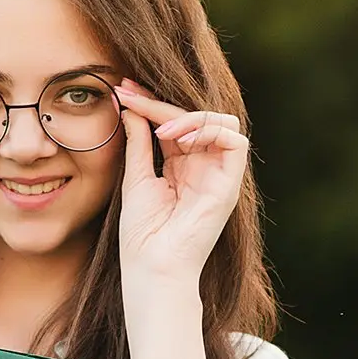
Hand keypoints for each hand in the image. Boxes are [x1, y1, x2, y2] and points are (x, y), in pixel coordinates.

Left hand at [113, 79, 249, 289]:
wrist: (152, 267)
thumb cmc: (142, 234)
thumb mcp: (136, 178)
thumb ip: (137, 142)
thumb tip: (130, 107)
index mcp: (181, 165)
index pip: (173, 122)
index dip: (149, 103)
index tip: (122, 90)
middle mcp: (203, 166)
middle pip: (195, 117)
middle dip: (162, 102)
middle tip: (130, 95)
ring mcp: (218, 174)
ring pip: (221, 122)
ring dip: (189, 116)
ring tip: (161, 129)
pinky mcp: (230, 184)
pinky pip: (235, 142)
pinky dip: (209, 132)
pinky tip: (179, 140)